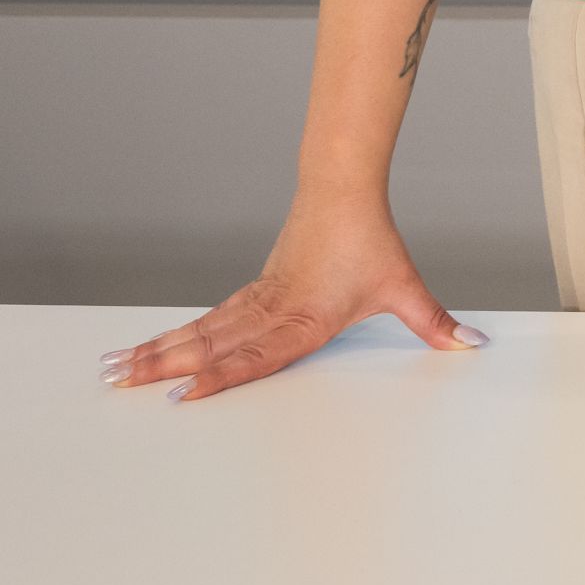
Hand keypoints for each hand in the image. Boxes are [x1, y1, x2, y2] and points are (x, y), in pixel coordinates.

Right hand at [106, 196, 480, 400]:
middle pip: (210, 344)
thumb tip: (472, 344)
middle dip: (161, 366)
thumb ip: (435, 323)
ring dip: (155, 350)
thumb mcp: (404, 286)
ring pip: (199, 330)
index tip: (181, 393)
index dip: (219, 376)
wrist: (343, 191)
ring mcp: (257, 301)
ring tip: (111, 369)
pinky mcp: (253, 291)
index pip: (255, 354)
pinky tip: (149, 348)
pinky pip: (207, 318)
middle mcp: (271, 312)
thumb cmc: (370, 241)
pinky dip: (175, 334)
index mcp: (304, 319)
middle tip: (114, 384)